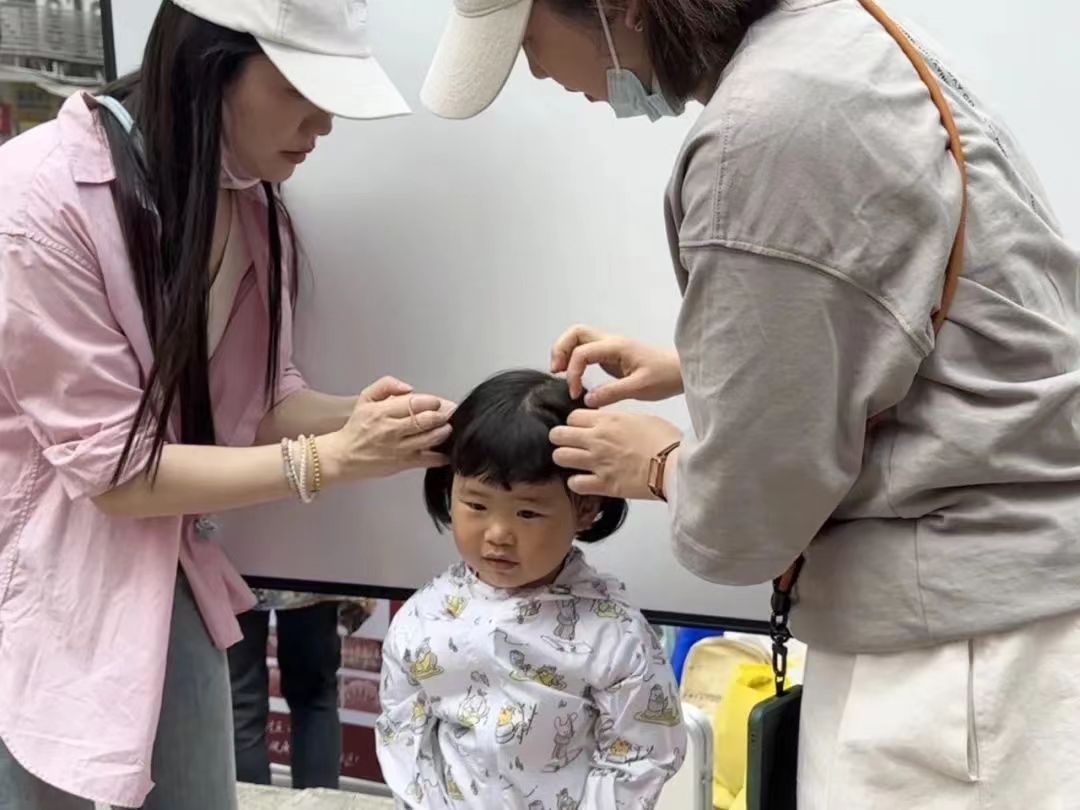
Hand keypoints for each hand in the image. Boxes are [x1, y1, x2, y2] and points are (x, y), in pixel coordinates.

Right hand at [320, 377, 453, 481]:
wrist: (343, 456)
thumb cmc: (357, 428)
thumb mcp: (366, 398)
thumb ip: (387, 385)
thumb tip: (409, 388)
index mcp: (382, 411)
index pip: (414, 403)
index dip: (432, 401)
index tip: (437, 402)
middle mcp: (390, 430)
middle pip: (425, 420)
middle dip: (443, 415)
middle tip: (449, 413)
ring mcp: (398, 448)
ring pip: (429, 438)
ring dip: (443, 432)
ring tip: (446, 428)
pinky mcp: (403, 464)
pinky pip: (428, 460)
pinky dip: (441, 456)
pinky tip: (445, 451)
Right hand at [550, 325, 682, 407]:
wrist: (681, 372)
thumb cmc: (665, 376)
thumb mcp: (640, 387)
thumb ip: (612, 393)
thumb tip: (587, 399)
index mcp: (616, 346)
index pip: (582, 352)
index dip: (573, 373)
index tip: (575, 393)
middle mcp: (611, 342)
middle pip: (575, 333)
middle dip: (560, 349)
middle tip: (557, 372)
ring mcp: (610, 347)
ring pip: (578, 338)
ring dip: (565, 352)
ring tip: (561, 373)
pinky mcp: (611, 356)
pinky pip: (585, 350)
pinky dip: (575, 359)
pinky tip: (575, 376)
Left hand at [550, 409, 682, 499]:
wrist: (674, 465)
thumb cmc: (664, 440)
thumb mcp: (640, 418)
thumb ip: (616, 419)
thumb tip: (606, 422)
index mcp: (607, 420)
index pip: (572, 416)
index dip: (573, 422)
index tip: (578, 428)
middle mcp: (596, 439)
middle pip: (558, 435)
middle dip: (560, 438)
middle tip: (568, 444)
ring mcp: (597, 462)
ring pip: (560, 457)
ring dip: (564, 459)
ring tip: (573, 462)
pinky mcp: (603, 484)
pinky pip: (575, 483)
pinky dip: (576, 482)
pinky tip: (584, 480)